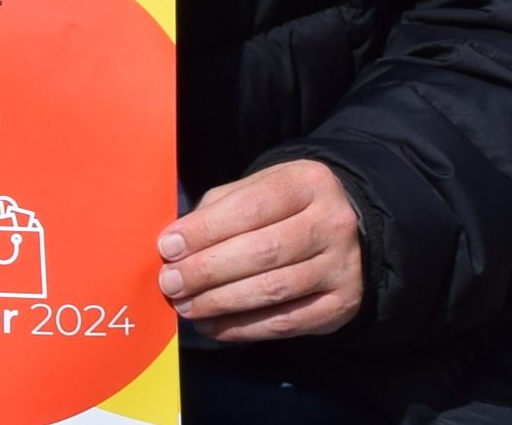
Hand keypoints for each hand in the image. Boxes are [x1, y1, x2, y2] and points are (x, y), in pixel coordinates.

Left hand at [159, 158, 366, 341]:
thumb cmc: (282, 208)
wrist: (344, 231)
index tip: (168, 247)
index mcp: (308, 183)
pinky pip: (287, 322)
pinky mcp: (343, 303)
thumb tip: (175, 246)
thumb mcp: (255, 190)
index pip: (250, 207)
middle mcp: (333, 223)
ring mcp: (344, 266)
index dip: (205, 230)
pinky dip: (243, 328)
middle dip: (208, 270)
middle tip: (170, 283)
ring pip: (274, 289)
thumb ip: (216, 211)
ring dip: (221, 302)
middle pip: (263, 251)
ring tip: (186, 306)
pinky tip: (213, 326)